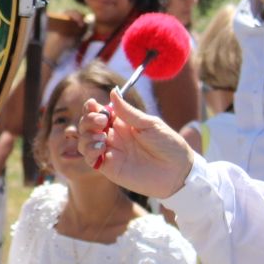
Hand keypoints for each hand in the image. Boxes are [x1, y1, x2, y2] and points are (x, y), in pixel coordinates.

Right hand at [77, 89, 194, 198]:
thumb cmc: (168, 145)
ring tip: (102, 137)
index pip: (99, 112)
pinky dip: (89, 151)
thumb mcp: (149, 124)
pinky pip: (90, 158)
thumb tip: (113, 91)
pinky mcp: (109, 168)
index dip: (92, 107)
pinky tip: (101, 147)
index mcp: (122, 123)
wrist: (178, 171)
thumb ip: (128, 111)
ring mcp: (111, 152)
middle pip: (88, 125)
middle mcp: (114, 136)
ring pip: (84, 141)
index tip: (93, 104)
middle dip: (88, 119)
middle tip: (102, 121)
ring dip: (87, 135)